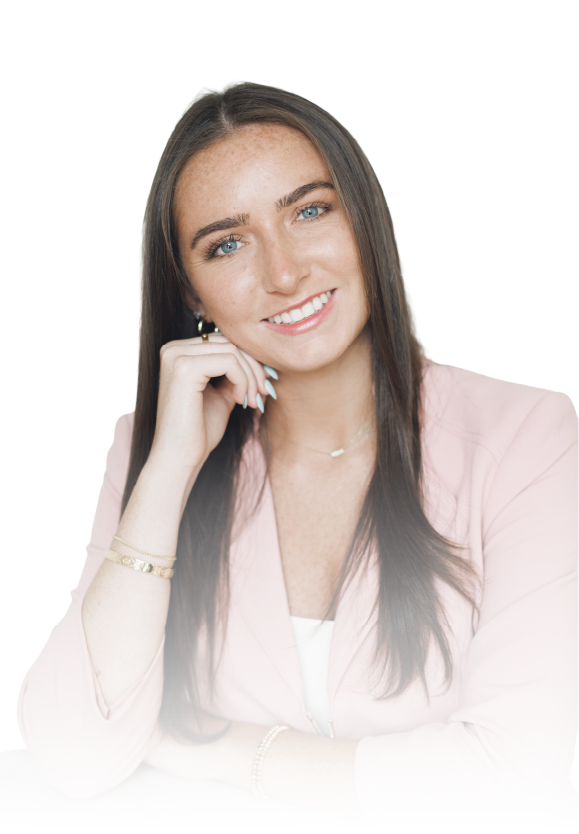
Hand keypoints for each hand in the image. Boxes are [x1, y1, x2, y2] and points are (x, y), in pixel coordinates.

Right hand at [148, 333, 272, 472]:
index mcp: (178, 352)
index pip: (223, 341)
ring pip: (232, 350)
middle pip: (229, 342)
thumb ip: (234, 374)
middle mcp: (173, 349)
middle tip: (263, 393)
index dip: (248, 361)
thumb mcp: (221, 394)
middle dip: (254, 368)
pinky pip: (229, 361)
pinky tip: (239, 400)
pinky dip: (243, 380)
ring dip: (250, 377)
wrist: (179, 458)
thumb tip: (262, 360)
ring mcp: (176, 356)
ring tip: (251, 400)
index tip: (262, 385)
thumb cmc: (198, 431)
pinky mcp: (184, 368)